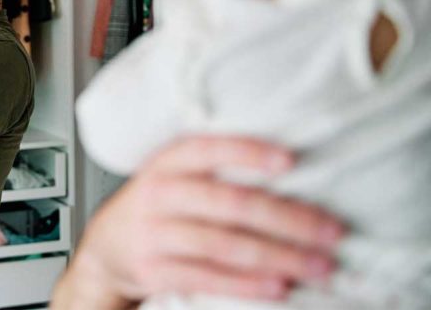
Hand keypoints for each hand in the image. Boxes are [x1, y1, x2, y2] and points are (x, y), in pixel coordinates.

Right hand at [52, 137, 345, 308]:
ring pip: (225, 245)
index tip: (290, 161)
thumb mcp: (172, 174)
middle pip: (230, 203)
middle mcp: (160, 194)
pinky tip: (280, 286)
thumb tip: (289, 172)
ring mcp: (155, 234)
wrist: (106, 247)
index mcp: (168, 163)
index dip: (247, 153)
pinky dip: (248, 284)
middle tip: (331, 231)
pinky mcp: (155, 271)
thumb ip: (214, 168)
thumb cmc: (156, 205)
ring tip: (319, 264)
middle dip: (287, 218)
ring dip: (279, 256)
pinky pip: (209, 277)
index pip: (207, 149)